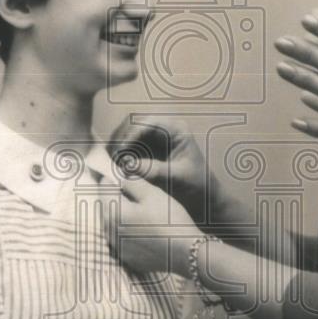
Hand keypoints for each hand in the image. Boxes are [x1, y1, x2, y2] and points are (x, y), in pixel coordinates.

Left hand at [103, 177, 199, 275]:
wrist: (184, 253)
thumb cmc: (169, 220)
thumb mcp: (152, 194)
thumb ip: (132, 182)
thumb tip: (120, 177)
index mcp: (113, 213)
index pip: (103, 188)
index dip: (113, 179)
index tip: (125, 177)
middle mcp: (109, 233)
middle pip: (106, 207)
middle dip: (116, 197)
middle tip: (136, 193)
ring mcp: (117, 248)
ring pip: (112, 224)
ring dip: (122, 215)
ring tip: (142, 212)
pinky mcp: (127, 258)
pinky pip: (121, 239)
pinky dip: (128, 231)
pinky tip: (145, 229)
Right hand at [108, 115, 226, 225]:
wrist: (203, 196)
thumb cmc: (195, 185)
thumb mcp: (176, 178)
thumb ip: (153, 170)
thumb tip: (126, 165)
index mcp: (176, 129)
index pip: (147, 122)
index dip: (130, 134)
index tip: (121, 152)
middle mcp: (164, 127)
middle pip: (133, 123)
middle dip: (121, 139)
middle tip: (113, 158)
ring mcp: (154, 136)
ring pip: (128, 132)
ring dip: (119, 145)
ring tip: (115, 163)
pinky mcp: (148, 147)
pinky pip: (129, 144)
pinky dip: (121, 153)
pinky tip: (118, 165)